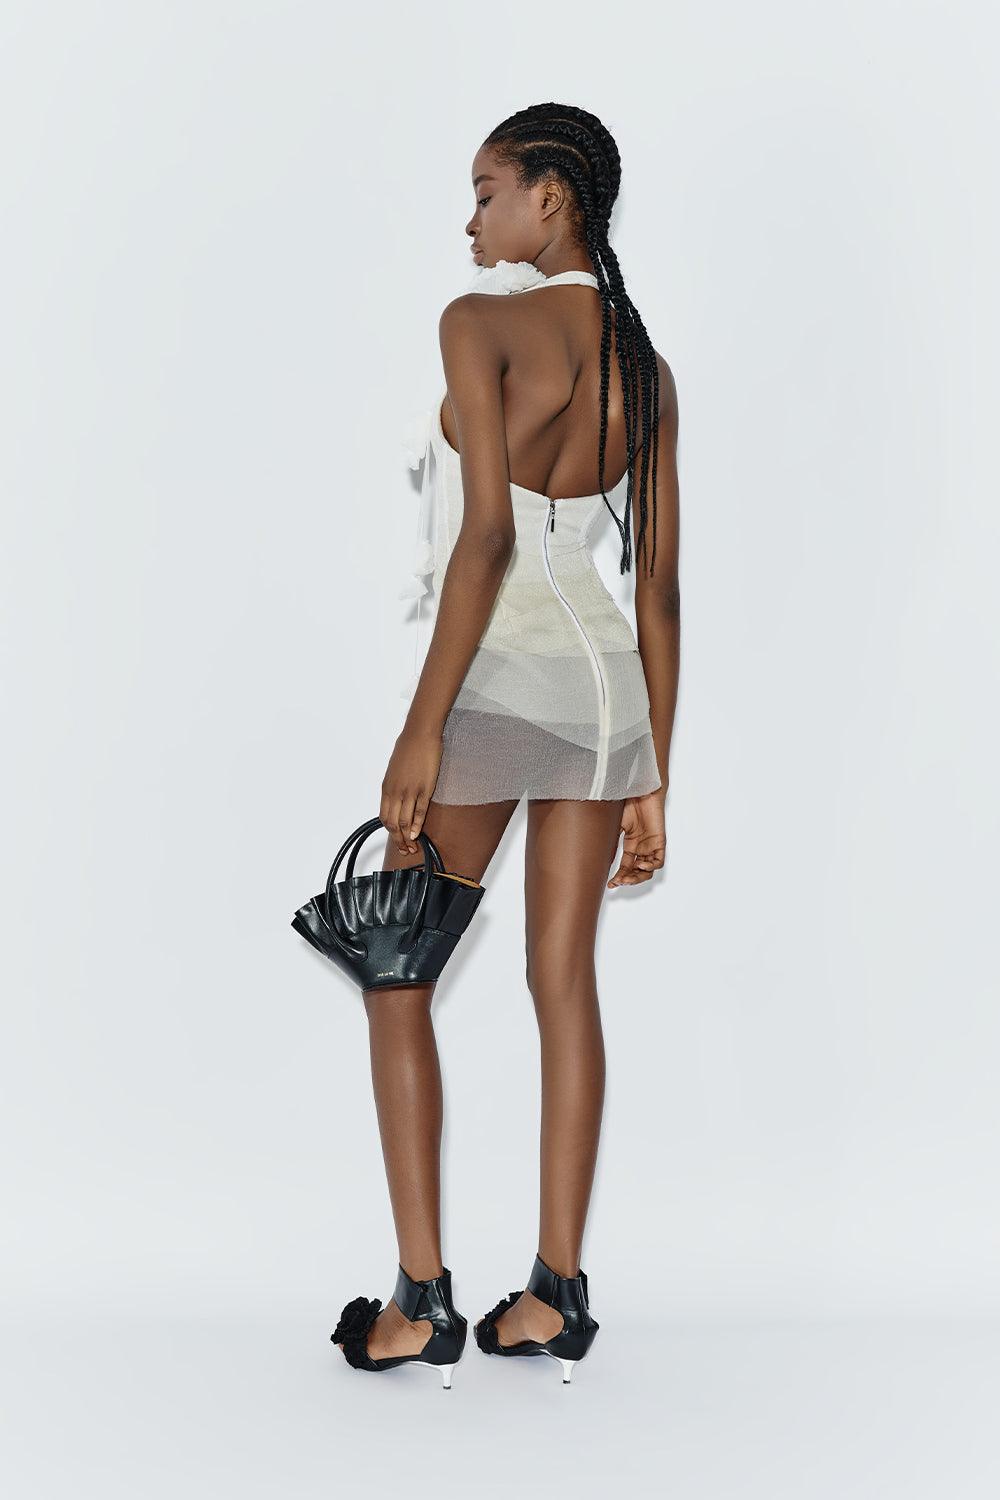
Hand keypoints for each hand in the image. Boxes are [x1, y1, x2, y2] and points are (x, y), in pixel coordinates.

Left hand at [380, 726, 442, 854]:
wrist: (419, 734)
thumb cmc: (408, 749)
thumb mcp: (395, 770)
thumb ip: (395, 787)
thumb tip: (396, 799)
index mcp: (387, 788)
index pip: (384, 817)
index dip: (390, 832)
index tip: (397, 840)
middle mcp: (395, 791)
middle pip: (392, 823)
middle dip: (397, 840)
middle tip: (405, 849)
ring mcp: (409, 791)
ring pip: (404, 821)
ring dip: (407, 837)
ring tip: (412, 846)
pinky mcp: (423, 788)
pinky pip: (418, 812)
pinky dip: (417, 825)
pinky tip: (417, 834)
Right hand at [607, 787, 666, 888]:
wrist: (639, 789)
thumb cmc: (626, 803)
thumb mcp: (614, 825)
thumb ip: (609, 841)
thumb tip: (597, 857)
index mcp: (630, 844)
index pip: (625, 867)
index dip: (618, 878)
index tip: (610, 885)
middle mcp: (641, 847)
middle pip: (636, 872)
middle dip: (627, 880)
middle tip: (619, 882)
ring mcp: (651, 845)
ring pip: (648, 870)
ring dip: (638, 877)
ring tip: (628, 878)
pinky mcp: (659, 841)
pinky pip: (658, 861)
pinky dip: (650, 867)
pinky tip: (640, 865)